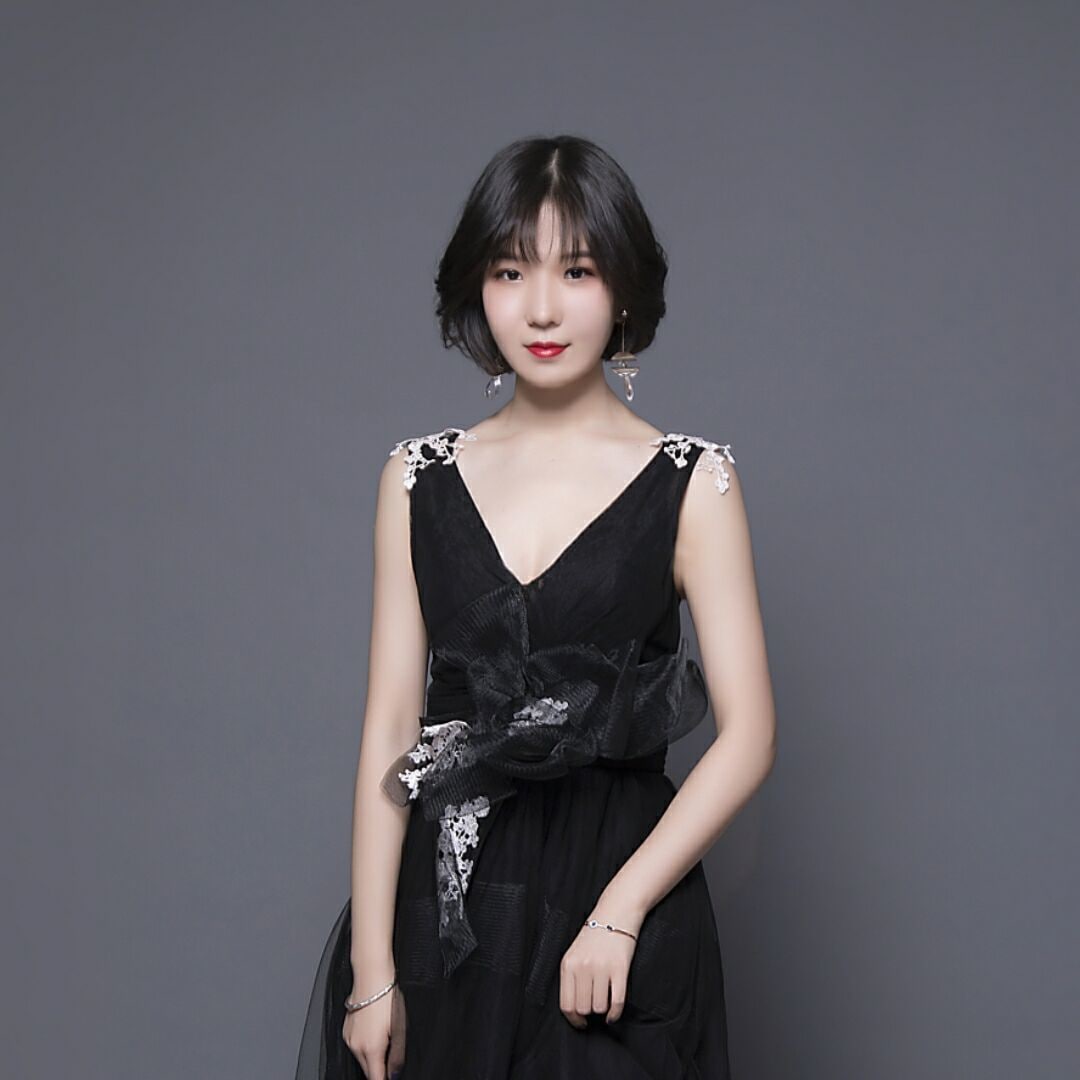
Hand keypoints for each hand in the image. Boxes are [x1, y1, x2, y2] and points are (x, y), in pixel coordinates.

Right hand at [342, 980, 406, 1079]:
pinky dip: (365, 1045)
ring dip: (372, 1056)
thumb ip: (397, 1055)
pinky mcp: (346, 1028)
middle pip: (368, 1070)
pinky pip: (356, 1045)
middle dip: (379, 1069)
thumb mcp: (400, 1028)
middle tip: (391, 1057)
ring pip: (361, 1058)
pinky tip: (375, 1031)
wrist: (372, 974)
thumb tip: (395, 1074)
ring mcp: (349, 1037)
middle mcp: (356, 1046)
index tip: (390, 1076)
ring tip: (385, 1039)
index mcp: (371, 1049)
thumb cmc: (387, 997)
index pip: (375, 1079)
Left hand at [559, 906, 643, 1028]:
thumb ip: (571, 978)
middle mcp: (583, 967)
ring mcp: (602, 968)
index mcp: (568, 964)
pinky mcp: (620, 969)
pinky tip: (613, 1012)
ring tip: (605, 1001)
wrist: (616, 913)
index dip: (574, 1019)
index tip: (581, 1022)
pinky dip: (615, 1013)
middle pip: (583, 1008)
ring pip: (599, 1007)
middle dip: (589, 1013)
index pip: (567, 1004)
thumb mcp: (574, 953)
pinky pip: (617, 1003)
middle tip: (594, 1006)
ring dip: (603, 1010)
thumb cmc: (595, 935)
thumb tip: (574, 1010)